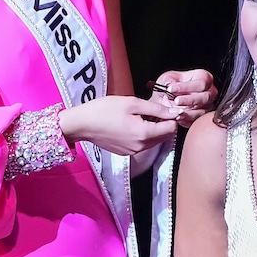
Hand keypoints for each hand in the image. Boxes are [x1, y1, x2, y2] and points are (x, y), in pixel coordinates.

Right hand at [61, 95, 180, 155]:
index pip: (172, 128)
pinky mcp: (126, 152)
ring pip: (154, 140)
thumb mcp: (132, 103)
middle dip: (164, 123)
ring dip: (154, 128)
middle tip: (153, 109)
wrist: (81, 124)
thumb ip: (156, 108)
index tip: (165, 107)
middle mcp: (141, 147)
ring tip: (141, 115)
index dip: (172, 116)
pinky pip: (143, 144)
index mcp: (144, 134)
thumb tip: (175, 111)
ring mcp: (133, 151)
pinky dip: (143, 134)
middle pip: (165, 136)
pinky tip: (132, 123)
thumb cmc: (104, 110)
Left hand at [150, 68, 217, 127]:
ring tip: (175, 112)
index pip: (200, 83)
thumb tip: (170, 85)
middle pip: (204, 97)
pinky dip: (187, 120)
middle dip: (189, 100)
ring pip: (202, 110)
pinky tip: (178, 118)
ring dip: (188, 112)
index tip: (171, 89)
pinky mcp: (203, 116)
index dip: (185, 87)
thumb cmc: (173, 85)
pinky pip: (197, 120)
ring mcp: (208, 105)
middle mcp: (210, 91)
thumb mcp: (168, 78)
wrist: (170, 97)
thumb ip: (169, 80)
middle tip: (176, 101)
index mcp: (204, 77)